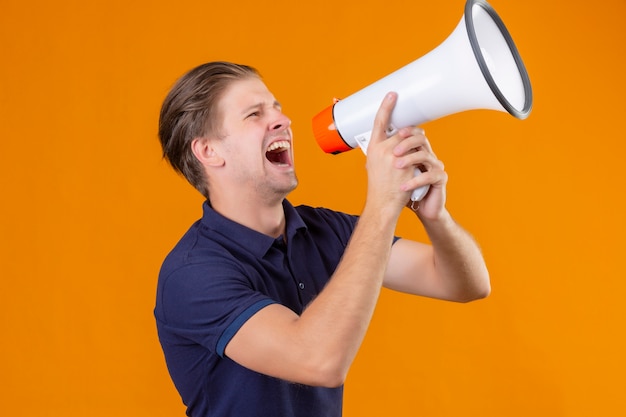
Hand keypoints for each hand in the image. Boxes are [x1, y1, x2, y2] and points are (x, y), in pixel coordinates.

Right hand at [364, 92, 413, 216]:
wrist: (383, 204)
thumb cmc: (379, 186)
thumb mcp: (373, 164)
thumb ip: (382, 150)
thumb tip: (395, 140)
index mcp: (373, 148)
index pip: (380, 122)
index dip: (386, 106)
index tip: (393, 95)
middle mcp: (383, 151)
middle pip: (403, 132)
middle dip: (412, 133)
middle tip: (418, 135)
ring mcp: (396, 158)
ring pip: (413, 142)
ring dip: (419, 144)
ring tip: (421, 150)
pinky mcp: (408, 167)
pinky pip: (420, 155)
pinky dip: (422, 159)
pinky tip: (421, 166)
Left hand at [395, 128, 447, 219]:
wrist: (420, 208)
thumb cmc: (405, 190)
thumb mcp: (392, 172)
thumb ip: (386, 158)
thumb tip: (369, 145)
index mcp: (416, 151)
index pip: (412, 133)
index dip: (404, 130)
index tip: (394, 130)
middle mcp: (427, 155)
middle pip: (420, 139)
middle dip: (406, 143)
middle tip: (394, 151)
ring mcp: (435, 165)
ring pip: (425, 155)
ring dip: (409, 159)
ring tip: (397, 167)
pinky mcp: (440, 178)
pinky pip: (430, 175)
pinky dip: (415, 181)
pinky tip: (404, 186)